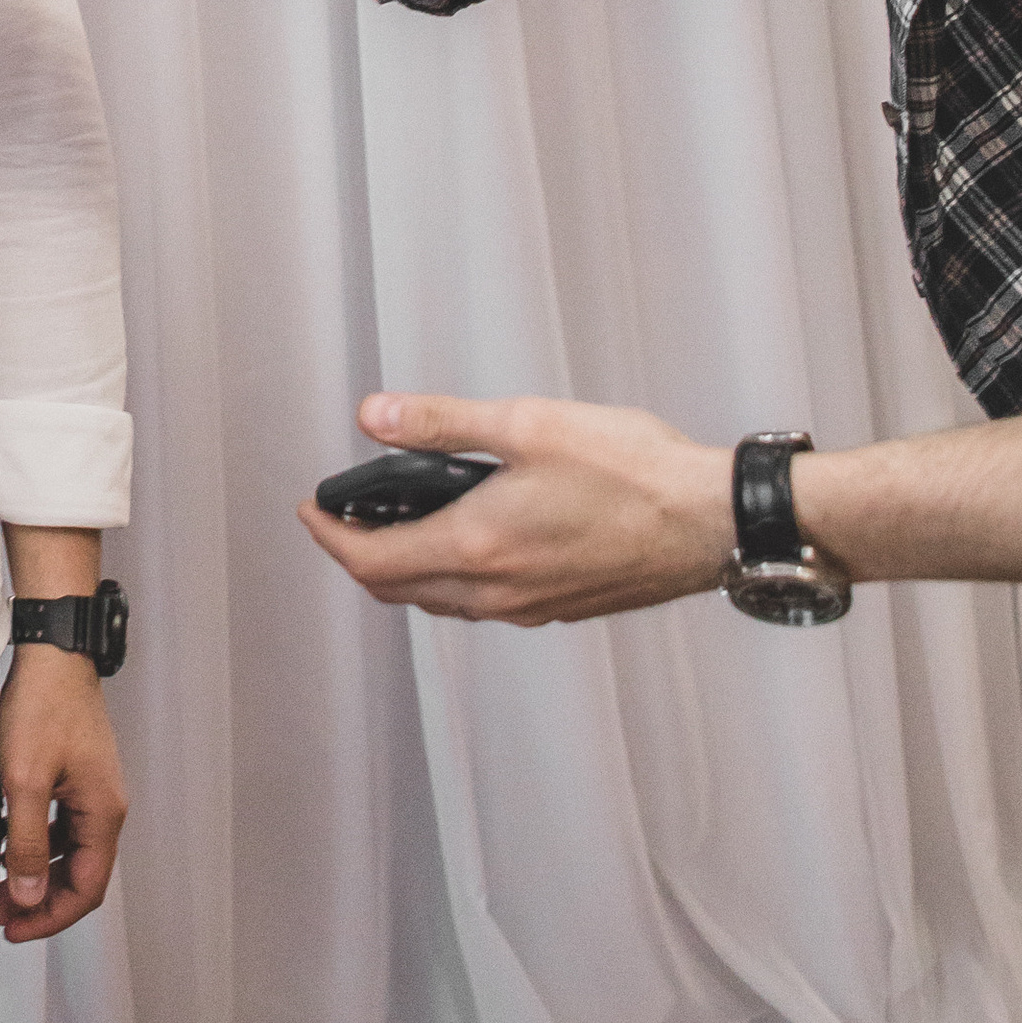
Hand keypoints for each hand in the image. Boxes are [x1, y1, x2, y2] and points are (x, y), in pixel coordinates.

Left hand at [0, 648, 127, 940]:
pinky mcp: (76, 774)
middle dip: (39, 900)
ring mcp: (92, 789)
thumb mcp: (24, 781)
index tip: (11, 928)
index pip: (87, 889)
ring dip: (35, 874)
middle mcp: (106, 806)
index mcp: (103, 813)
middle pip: (80, 875)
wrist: (51, 652)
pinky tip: (4, 845)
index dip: (50, 917)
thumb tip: (30, 896)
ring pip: (69, 852)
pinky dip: (36, 844)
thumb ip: (28, 843)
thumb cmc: (42, 708)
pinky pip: (62, 826)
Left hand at [297, 389, 737, 625]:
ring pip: (441, 601)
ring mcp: (531, 607)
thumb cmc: (632, 470)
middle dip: (360, 554)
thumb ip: (441, 423)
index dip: (329, 537)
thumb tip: (373, 415)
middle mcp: (497, 592)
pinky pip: (484, 604)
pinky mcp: (561, 607)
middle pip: (398, 590)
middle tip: (346, 516)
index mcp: (477, 547)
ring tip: (400, 521)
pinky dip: (454, 577)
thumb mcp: (527, 424)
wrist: (709, 521)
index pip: (371, 562)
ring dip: (407, 569)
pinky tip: (471, 538)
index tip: (312, 509)